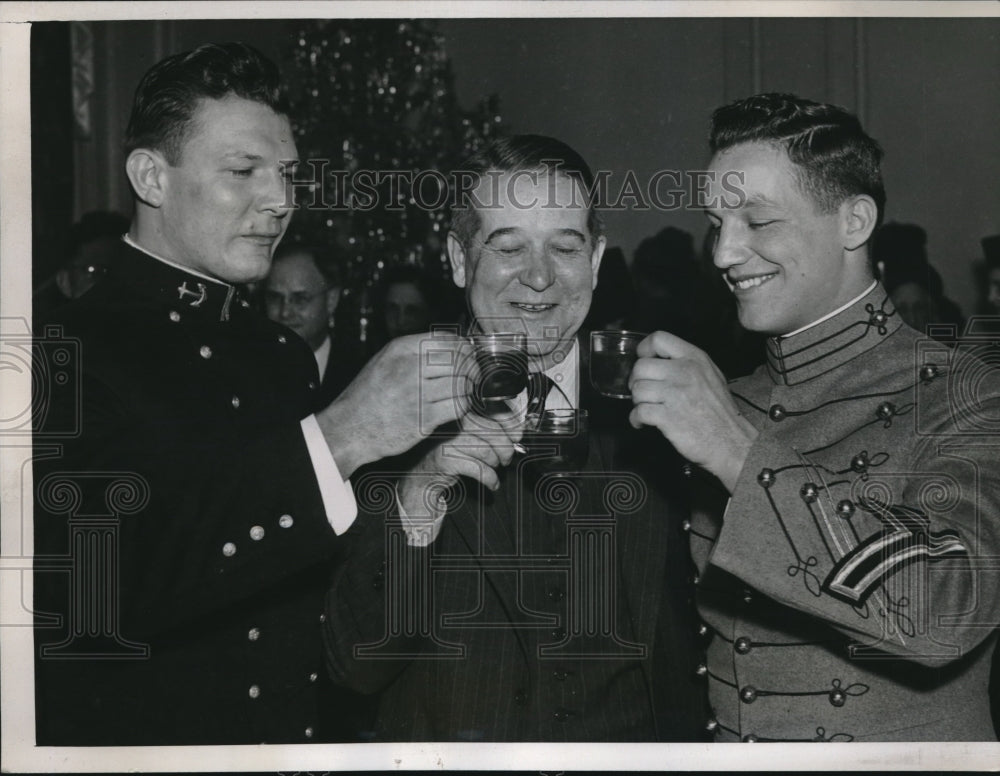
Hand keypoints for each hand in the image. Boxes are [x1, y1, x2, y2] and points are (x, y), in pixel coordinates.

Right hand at [316, 332, 474, 477]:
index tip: (467, 356)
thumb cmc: (368, 396)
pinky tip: (456, 407)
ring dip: (467, 388)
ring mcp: (417, 393)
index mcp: (400, 350)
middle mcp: (409, 367)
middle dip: (471, 367)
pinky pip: (458, 406)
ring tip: (463, 392)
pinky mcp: (423, 418)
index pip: (446, 339)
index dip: (464, 347)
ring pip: (462, 382)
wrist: (349, 428)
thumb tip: (451, 347)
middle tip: (472, 375)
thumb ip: (413, 352)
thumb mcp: (384, 361)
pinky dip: (463, 406)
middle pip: (458, 359)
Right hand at [399, 410, 525, 510]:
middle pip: (494, 432)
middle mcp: (453, 421)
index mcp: (462, 410)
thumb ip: (492, 428)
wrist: (422, 472)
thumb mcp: (469, 434)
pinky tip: (492, 483)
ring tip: (496, 468)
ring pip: (488, 452)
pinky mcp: (446, 459)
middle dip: (506, 449)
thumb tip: (518, 432)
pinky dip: (491, 479)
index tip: (517, 436)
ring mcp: (448, 439)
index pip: (494, 411)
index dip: (511, 425)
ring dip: (497, 464)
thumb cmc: (449, 451)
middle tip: (506, 458)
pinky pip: (480, 470)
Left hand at [628, 331, 757, 491]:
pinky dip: (636, 419)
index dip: (644, 349)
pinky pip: (638, 412)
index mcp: (695, 359)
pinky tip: (643, 423)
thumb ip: (688, 363)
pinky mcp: (668, 417)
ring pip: (637, 390)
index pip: (659, 339)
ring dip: (637, 402)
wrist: (732, 442)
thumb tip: (659, 360)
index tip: (643, 361)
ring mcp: (676, 394)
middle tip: (643, 392)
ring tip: (647, 409)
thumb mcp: (712, 376)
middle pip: (640, 366)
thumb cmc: (720, 412)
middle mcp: (685, 372)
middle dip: (636, 381)